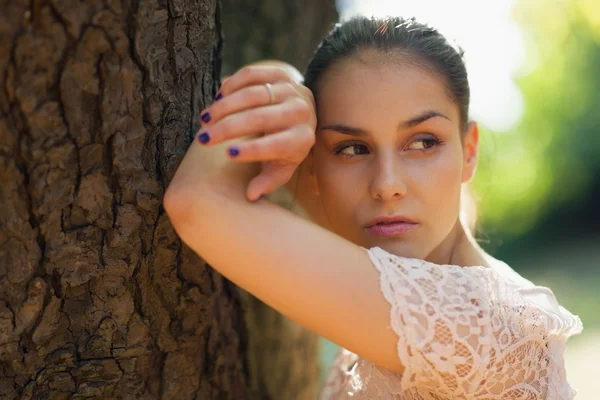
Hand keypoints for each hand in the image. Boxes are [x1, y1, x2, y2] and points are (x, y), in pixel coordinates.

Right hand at [197, 65, 316, 200]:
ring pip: (253, 95)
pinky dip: (232, 85)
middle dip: (228, 129)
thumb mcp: (282, 167)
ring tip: (204, 120)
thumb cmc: (287, 146)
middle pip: (260, 118)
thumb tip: (251, 196)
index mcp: (302, 139)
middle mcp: (301, 112)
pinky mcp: (281, 73)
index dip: (252, 150)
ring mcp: (291, 89)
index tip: (227, 155)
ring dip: (224, 107)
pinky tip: (218, 98)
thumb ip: (268, 181)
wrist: (305, 112)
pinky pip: (252, 75)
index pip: (277, 145)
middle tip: (203, 139)